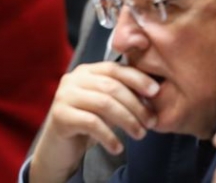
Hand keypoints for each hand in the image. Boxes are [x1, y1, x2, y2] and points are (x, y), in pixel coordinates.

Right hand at [30, 62, 159, 181]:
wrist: (60, 145)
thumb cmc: (90, 120)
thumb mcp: (110, 103)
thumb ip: (126, 92)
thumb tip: (155, 92)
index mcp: (88, 70)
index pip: (117, 68)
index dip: (138, 79)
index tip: (156, 91)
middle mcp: (74, 78)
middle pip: (112, 87)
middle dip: (136, 105)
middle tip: (151, 122)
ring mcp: (64, 96)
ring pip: (104, 104)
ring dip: (127, 121)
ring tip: (140, 135)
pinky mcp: (59, 116)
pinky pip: (92, 123)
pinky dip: (109, 136)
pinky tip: (118, 147)